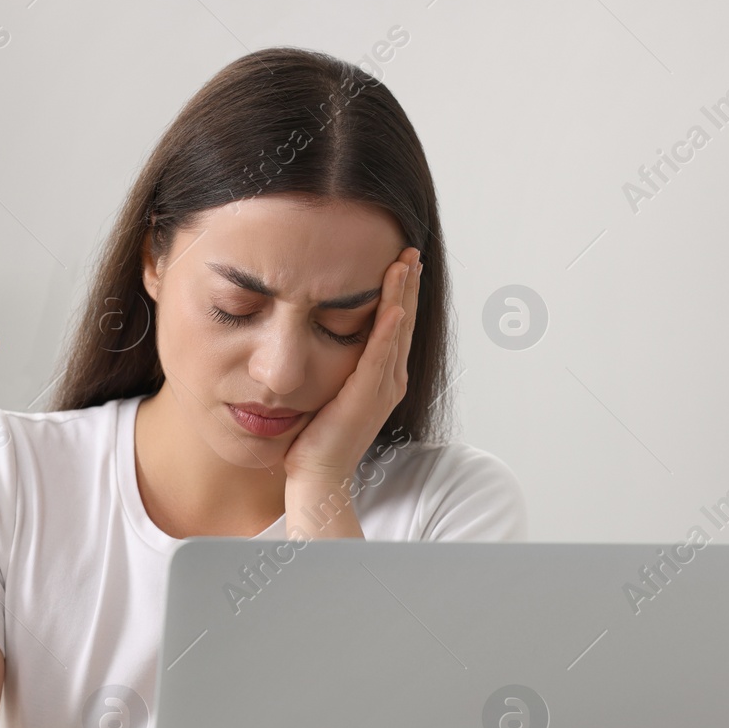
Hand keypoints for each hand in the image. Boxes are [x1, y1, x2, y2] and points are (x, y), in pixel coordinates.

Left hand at [282, 246, 421, 488]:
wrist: (318, 477)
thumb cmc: (317, 440)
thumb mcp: (330, 392)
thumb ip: (335, 365)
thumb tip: (319, 336)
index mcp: (383, 379)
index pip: (396, 326)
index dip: (401, 293)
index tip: (401, 261)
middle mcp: (390, 381)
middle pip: (404, 322)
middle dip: (407, 285)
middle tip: (411, 250)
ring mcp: (381, 390)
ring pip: (396, 333)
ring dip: (402, 296)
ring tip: (405, 264)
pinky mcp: (365, 397)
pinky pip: (379, 358)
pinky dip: (388, 331)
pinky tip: (393, 307)